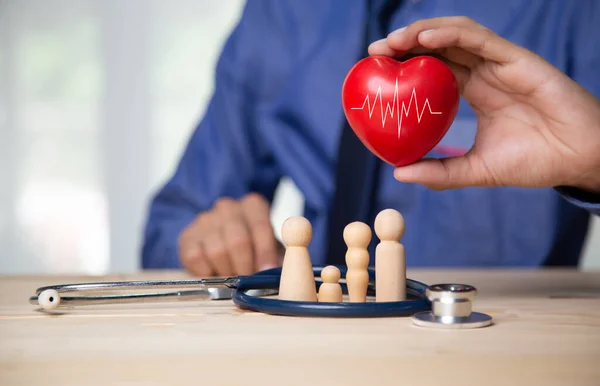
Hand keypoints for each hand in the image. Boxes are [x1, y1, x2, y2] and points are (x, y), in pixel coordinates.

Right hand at [178, 193, 283, 275]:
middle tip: (248, 279)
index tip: (266, 271)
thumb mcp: (272, 250)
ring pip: (216, 250)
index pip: (260, 226)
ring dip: (227, 270)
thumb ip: (283, 256)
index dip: (264, 252)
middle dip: (245, 266)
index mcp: (253, 206)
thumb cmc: (253, 251)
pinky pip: (196, 258)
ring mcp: (205, 219)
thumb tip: (287, 270)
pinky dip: (208, 271)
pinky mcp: (187, 236)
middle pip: (238, 240)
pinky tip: (215, 271)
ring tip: (233, 274)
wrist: (222, 250)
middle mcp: (228, 207)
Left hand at [369, 17, 599, 192]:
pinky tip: (426, 37)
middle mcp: (484, 73)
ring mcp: (500, 64)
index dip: (404, 66)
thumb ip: (440, 172)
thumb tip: (398, 172)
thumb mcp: (475, 169)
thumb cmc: (533, 162)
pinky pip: (480, 39)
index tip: (375, 71)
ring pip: (455, 35)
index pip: (432, 70)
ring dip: (422, 32)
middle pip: (438, 48)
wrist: (577, 161)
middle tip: (375, 51)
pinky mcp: (517, 59)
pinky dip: (451, 33)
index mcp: (474, 92)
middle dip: (405, 44)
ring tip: (393, 41)